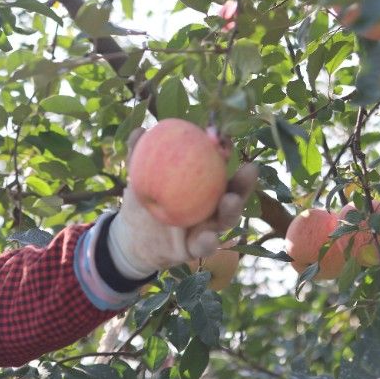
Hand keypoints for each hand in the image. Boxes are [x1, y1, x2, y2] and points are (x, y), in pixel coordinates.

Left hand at [107, 128, 258, 279]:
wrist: (130, 235)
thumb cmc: (140, 198)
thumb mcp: (139, 175)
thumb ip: (138, 153)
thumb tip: (140, 130)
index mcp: (203, 183)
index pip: (219, 166)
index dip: (225, 153)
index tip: (223, 141)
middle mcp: (211, 204)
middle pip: (234, 192)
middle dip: (244, 182)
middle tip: (249, 170)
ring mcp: (207, 227)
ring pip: (226, 219)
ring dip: (232, 210)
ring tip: (230, 200)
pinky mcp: (197, 248)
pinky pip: (205, 246)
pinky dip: (208, 242)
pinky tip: (209, 237)